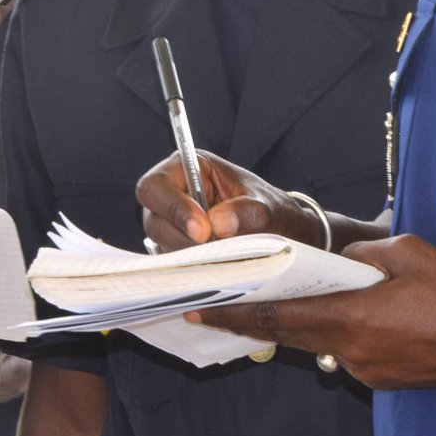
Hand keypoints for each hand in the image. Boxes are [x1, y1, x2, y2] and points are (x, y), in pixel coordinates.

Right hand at [136, 150, 322, 251]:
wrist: (282, 233)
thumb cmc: (271, 209)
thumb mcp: (267, 207)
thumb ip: (247, 213)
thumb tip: (218, 224)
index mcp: (189, 167)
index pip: (157, 185)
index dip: (173, 207)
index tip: (202, 231)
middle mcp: (174, 194)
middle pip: (153, 218)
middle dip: (180, 238)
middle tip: (212, 251)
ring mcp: (173, 223)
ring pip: (161, 244)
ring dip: (188, 255)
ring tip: (221, 259)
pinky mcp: (178, 248)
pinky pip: (173, 261)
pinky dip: (191, 267)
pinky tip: (215, 268)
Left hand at [185, 234, 435, 390]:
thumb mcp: (408, 253)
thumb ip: (361, 254)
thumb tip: (341, 260)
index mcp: (353, 319)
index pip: (279, 319)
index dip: (236, 313)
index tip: (201, 307)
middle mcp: (353, 352)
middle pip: (289, 336)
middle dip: (254, 320)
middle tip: (217, 303)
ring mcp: (369, 371)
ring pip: (319, 345)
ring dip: (299, 326)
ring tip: (277, 302)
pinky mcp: (386, 380)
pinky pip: (347, 353)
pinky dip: (336, 334)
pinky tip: (345, 315)